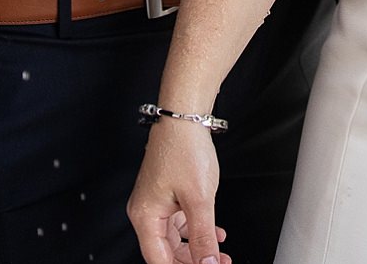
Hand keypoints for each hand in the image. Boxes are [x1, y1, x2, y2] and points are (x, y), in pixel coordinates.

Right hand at [128, 119, 230, 263]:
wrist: (184, 118)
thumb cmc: (183, 149)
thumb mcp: (199, 200)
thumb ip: (203, 237)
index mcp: (145, 216)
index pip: (159, 260)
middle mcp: (146, 212)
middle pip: (166, 253)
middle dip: (193, 262)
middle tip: (217, 263)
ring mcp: (156, 203)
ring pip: (175, 241)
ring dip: (198, 249)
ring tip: (221, 253)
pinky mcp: (166, 196)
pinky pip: (179, 225)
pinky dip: (196, 232)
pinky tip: (214, 233)